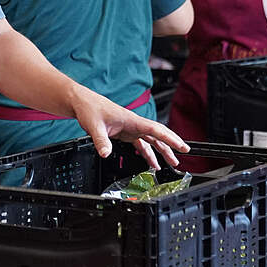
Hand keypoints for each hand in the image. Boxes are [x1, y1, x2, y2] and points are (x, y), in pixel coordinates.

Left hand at [71, 90, 189, 166]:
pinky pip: (141, 144)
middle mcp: (134, 124)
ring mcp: (131, 128)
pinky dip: (147, 153)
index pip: (156, 129)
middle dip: (172, 145)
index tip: (182, 146)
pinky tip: (151, 162)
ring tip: (171, 163)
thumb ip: (101, 141)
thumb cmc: (90, 108)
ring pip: (151, 140)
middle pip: (158, 135)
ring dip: (162, 151)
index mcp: (132, 120)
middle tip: (184, 154)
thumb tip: (105, 153)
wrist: (82, 102)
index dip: (170, 138)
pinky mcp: (125, 132)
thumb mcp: (94, 126)